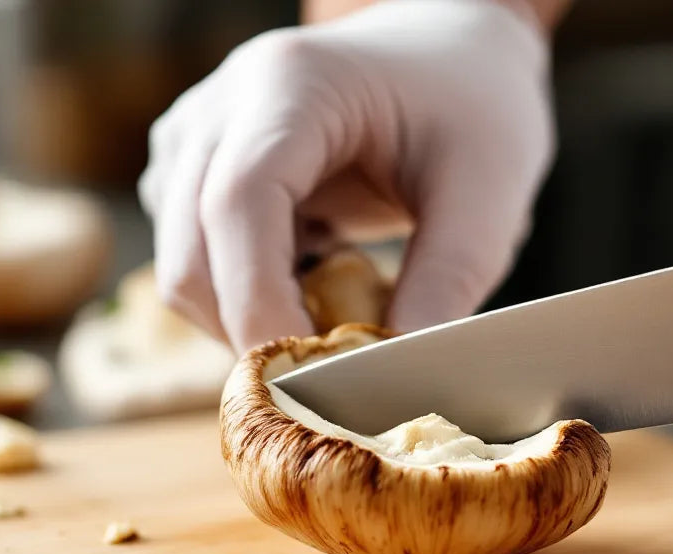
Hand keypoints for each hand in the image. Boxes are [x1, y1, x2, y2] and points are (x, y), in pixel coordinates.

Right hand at [138, 0, 553, 350]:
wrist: (452, 55)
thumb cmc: (474, 107)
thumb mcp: (488, 195)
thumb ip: (445, 284)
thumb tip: (389, 379)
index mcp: (290, 86)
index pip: (237, 204)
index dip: (260, 302)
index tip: (312, 375)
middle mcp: (220, 107)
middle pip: (191, 255)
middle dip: (254, 332)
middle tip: (338, 373)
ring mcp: (195, 139)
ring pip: (183, 271)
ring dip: (249, 319)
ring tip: (340, 309)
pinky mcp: (192, 173)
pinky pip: (195, 264)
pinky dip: (247, 298)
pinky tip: (317, 278)